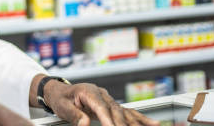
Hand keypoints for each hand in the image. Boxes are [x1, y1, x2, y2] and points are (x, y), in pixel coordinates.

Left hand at [32, 77, 159, 125]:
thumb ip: (75, 115)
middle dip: (124, 125)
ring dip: (137, 123)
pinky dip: (141, 119)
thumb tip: (84, 123)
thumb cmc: (60, 98)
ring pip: (126, 112)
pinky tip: (154, 124)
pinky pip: (128, 113)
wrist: (59, 91)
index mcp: (89, 92)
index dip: (108, 120)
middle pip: (116, 111)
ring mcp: (108, 99)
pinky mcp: (112, 105)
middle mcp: (102, 94)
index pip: (101, 107)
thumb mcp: (63, 107)